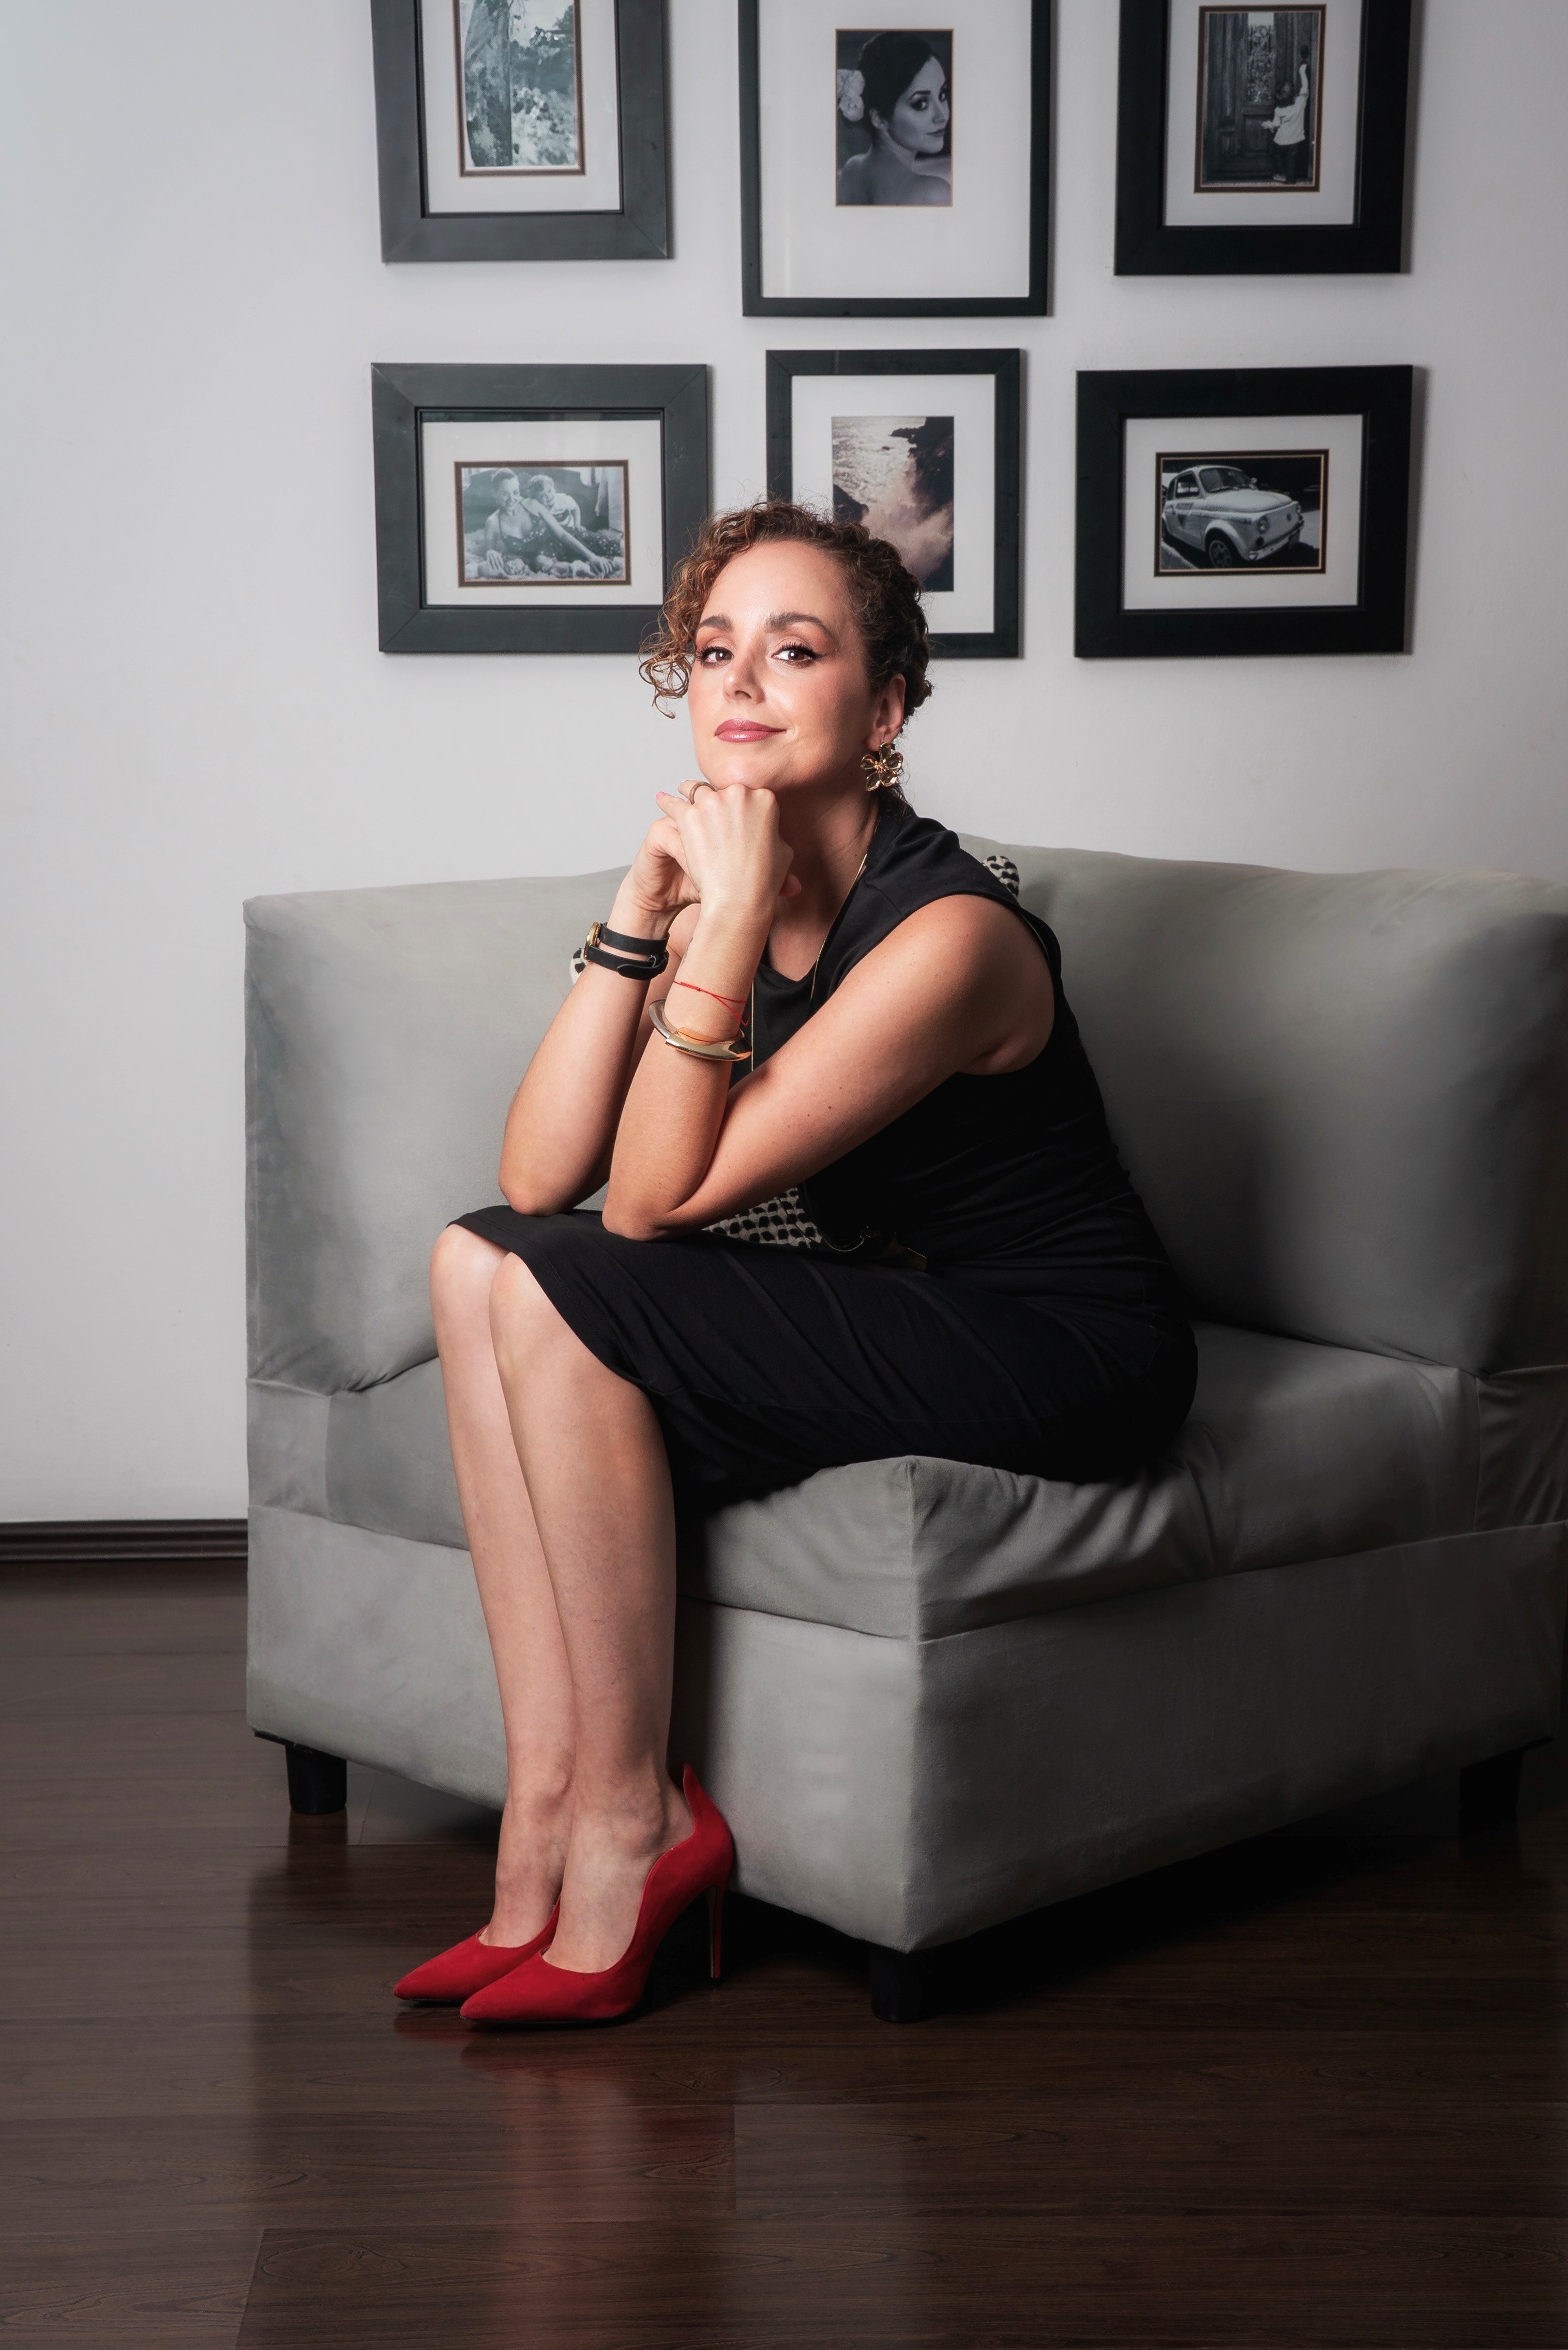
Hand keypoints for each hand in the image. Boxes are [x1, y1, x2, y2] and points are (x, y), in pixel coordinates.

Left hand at [653, 782, 798, 919]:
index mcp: (764, 798)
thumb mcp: (783, 851)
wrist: (740, 897)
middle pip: (721, 789)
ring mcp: (712, 803)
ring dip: (688, 791)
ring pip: (695, 789)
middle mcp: (739, 794)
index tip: (729, 807)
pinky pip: (672, 803)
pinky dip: (666, 801)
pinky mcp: (689, 816)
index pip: (746, 792)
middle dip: (715, 796)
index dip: (736, 802)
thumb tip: (768, 830)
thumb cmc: (763, 881)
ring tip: (681, 792)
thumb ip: (774, 832)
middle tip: (706, 801)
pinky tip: (661, 800)